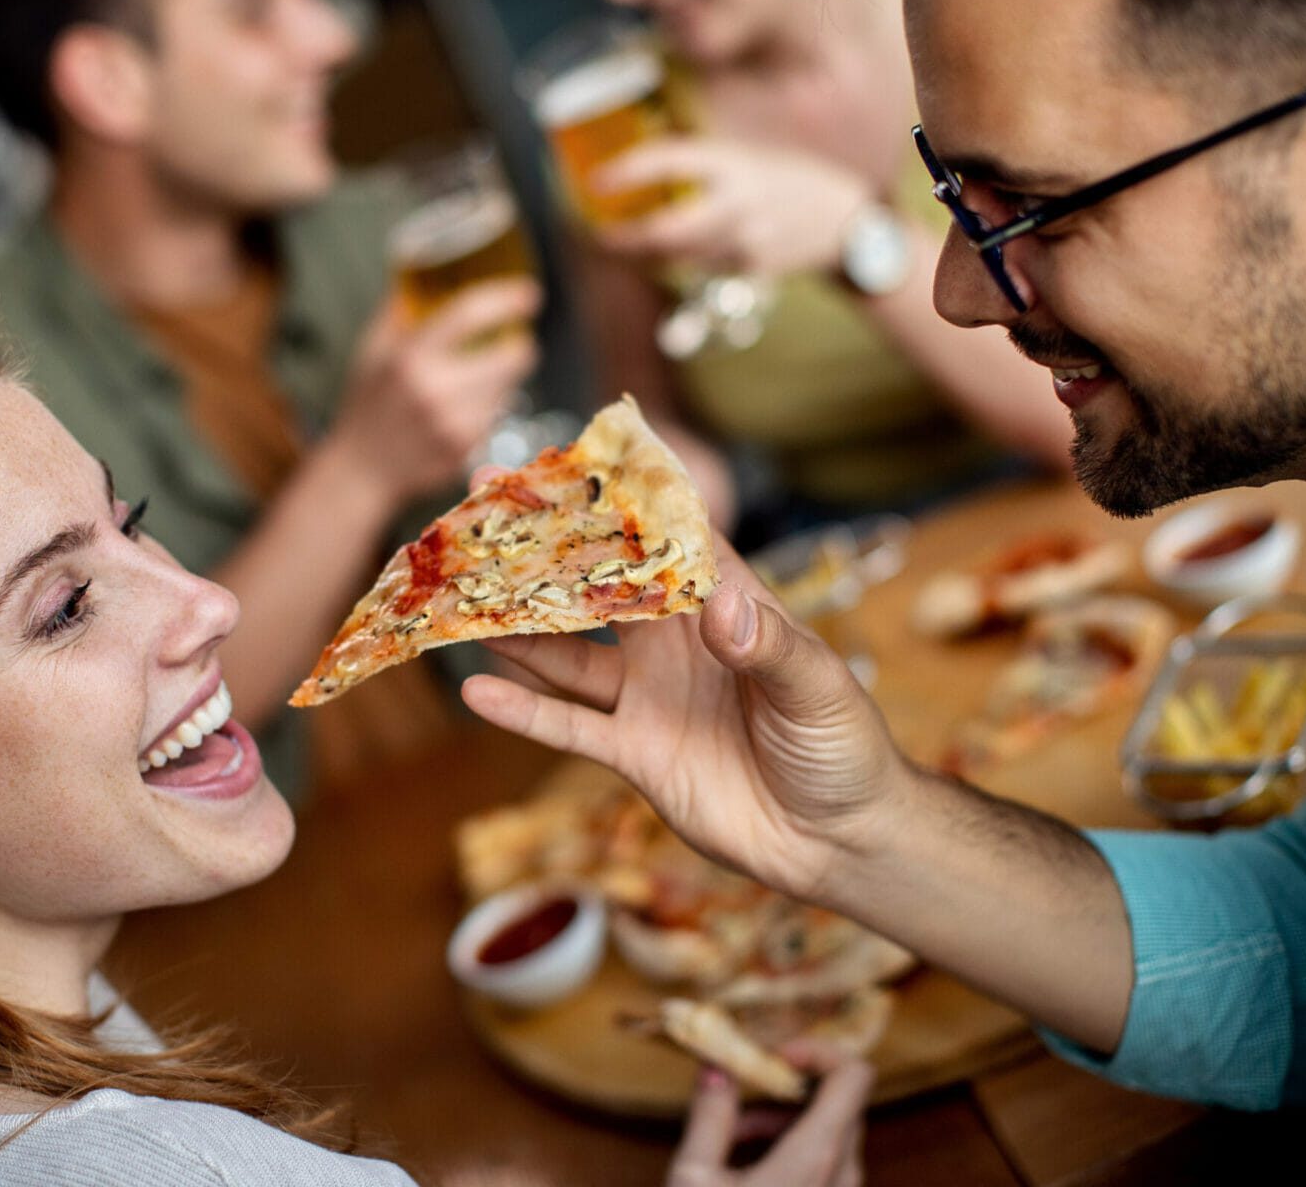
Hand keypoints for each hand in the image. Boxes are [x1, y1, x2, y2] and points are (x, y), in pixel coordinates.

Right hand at [328, 278, 539, 503]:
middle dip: (522, 344)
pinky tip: (464, 407)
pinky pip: (497, 415)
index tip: (528, 291)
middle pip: (513, 356)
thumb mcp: (372, 350)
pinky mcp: (468, 449)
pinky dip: (491, 404)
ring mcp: (456, 425)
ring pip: (510, 388)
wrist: (361, 471)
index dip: (507, 298)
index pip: (470, 314)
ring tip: (479, 375)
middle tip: (517, 338)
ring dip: (506, 376)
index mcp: (409, 358)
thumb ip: (400, 310)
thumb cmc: (366, 403)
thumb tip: (425, 268)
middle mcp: (436, 391)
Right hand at [459, 534, 904, 902]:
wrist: (838, 843)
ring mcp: (650, 695)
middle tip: (483, 511)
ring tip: (460, 596)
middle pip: (600, 584)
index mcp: (726, 604)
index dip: (619, 499)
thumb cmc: (844, 747)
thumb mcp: (817, 688)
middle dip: (545, 551)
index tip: (567, 463)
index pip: (666, 537)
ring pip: (567, 652)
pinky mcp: (634, 752)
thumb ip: (769, 648)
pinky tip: (475, 690)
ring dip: (518, 626)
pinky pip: (568, 726)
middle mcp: (677, 641)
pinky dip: (522, 711)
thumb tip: (721, 608)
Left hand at [591, 138, 873, 276]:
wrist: (843, 222)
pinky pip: (700, 267)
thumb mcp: (748, 156)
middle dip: (627, 237)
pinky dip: (678, 261)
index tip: (596, 180)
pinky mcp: (750, 269)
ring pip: (678, 255)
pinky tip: (667, 254)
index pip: (671, 160)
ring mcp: (745, 241)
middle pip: (667, 229)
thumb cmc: (785, 180)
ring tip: (621, 244)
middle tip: (599, 234)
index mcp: (735, 163)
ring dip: (644, 253)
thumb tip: (642, 167)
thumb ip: (703, 164)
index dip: (629, 170)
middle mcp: (739, 202)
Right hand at [667, 1050, 873, 1186]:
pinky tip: (744, 1173)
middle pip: (840, 1106)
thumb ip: (709, 1115)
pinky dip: (793, 1155)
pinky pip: (826, 1170)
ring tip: (730, 1140)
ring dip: (786, 1125)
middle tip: (738, 1098)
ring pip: (832, 1139)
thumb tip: (715, 1067)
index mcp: (814, 1160)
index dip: (818, 1050)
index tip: (771, 1056)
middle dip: (788, 1091)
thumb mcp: (692, 1179)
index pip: (855, 1076)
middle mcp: (842, 1181)